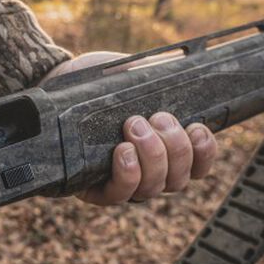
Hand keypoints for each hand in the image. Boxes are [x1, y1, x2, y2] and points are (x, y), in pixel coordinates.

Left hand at [44, 53, 217, 204]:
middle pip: (177, 179)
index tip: (197, 127)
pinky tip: (122, 151)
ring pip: (152, 188)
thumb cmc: (99, 82)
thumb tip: (184, 69)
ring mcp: (121, 183)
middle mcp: (146, 171)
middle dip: (175, 147)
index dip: (204, 153)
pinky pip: (119, 194)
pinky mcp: (94, 189)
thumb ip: (161, 77)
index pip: (196, 165)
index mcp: (163, 148)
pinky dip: (128, 173)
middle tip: (159, 118)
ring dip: (152, 156)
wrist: (59, 83)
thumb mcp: (134, 74)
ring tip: (134, 125)